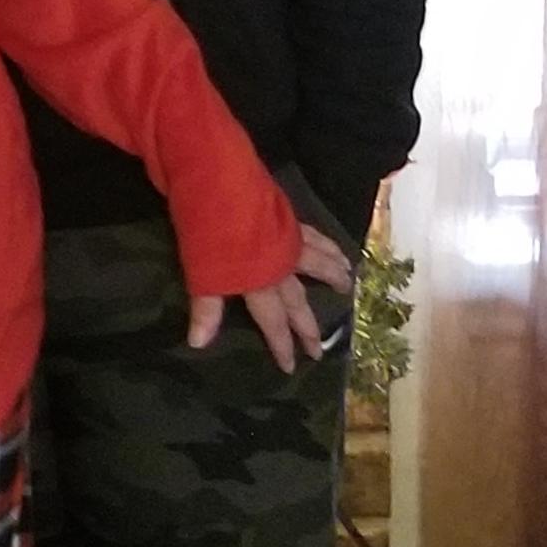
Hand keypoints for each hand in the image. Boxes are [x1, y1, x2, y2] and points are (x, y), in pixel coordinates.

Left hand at [187, 221, 355, 371]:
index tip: (292, 367)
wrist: (219, 178)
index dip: (282, 345)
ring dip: (333, 277)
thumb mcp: (201, 270)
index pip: (273, 322)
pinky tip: (334, 246)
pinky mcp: (288, 217)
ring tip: (347, 286)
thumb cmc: (206, 226)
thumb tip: (198, 344)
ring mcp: (288, 239)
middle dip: (309, 327)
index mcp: (260, 282)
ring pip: (319, 263)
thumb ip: (206, 308)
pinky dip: (328, 245)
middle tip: (321, 349)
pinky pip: (315, 236)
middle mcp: (281, 265)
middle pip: (299, 301)